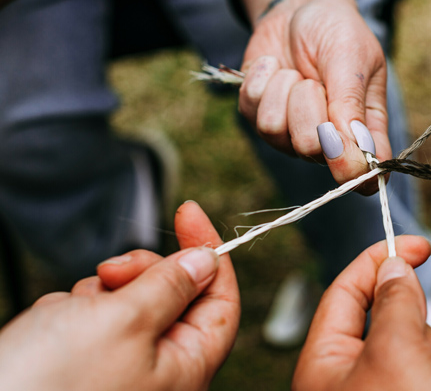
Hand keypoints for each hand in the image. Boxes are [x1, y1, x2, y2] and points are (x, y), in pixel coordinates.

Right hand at [0, 201, 239, 389]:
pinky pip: (92, 316)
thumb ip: (171, 287)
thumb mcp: (123, 322)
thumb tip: (207, 261)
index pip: (221, 300)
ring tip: (70, 318)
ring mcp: (122, 364)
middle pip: (174, 293)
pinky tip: (52, 328)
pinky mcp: (87, 361)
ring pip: (128, 299)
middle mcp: (160, 370)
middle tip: (112, 273)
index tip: (188, 213)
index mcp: (187, 367)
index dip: (210, 253)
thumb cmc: (53, 385)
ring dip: (99, 295)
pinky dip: (73, 311)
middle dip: (141, 273)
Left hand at [238, 0, 389, 191]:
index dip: (351, 171)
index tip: (340, 142)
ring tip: (297, 74)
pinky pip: (251, 112)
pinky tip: (276, 68)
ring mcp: (293, 134)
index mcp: (364, 131)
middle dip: (308, 105)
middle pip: (311, 150)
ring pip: (275, 131)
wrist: (299, 9)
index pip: (364, 176)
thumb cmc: (337, 32)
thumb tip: (358, 153)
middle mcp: (329, 142)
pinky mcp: (261, 119)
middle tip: (315, 82)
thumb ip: (351, 104)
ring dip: (283, 90)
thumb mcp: (352, 58)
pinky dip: (262, 80)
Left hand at [294, 236, 430, 389]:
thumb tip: (395, 267)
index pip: (345, 293)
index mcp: (324, 365)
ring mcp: (387, 390)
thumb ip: (395, 301)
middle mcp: (352, 378)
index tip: (419, 246)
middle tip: (424, 353)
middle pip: (391, 318)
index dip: (379, 261)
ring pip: (423, 345)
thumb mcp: (396, 350)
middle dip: (418, 325)